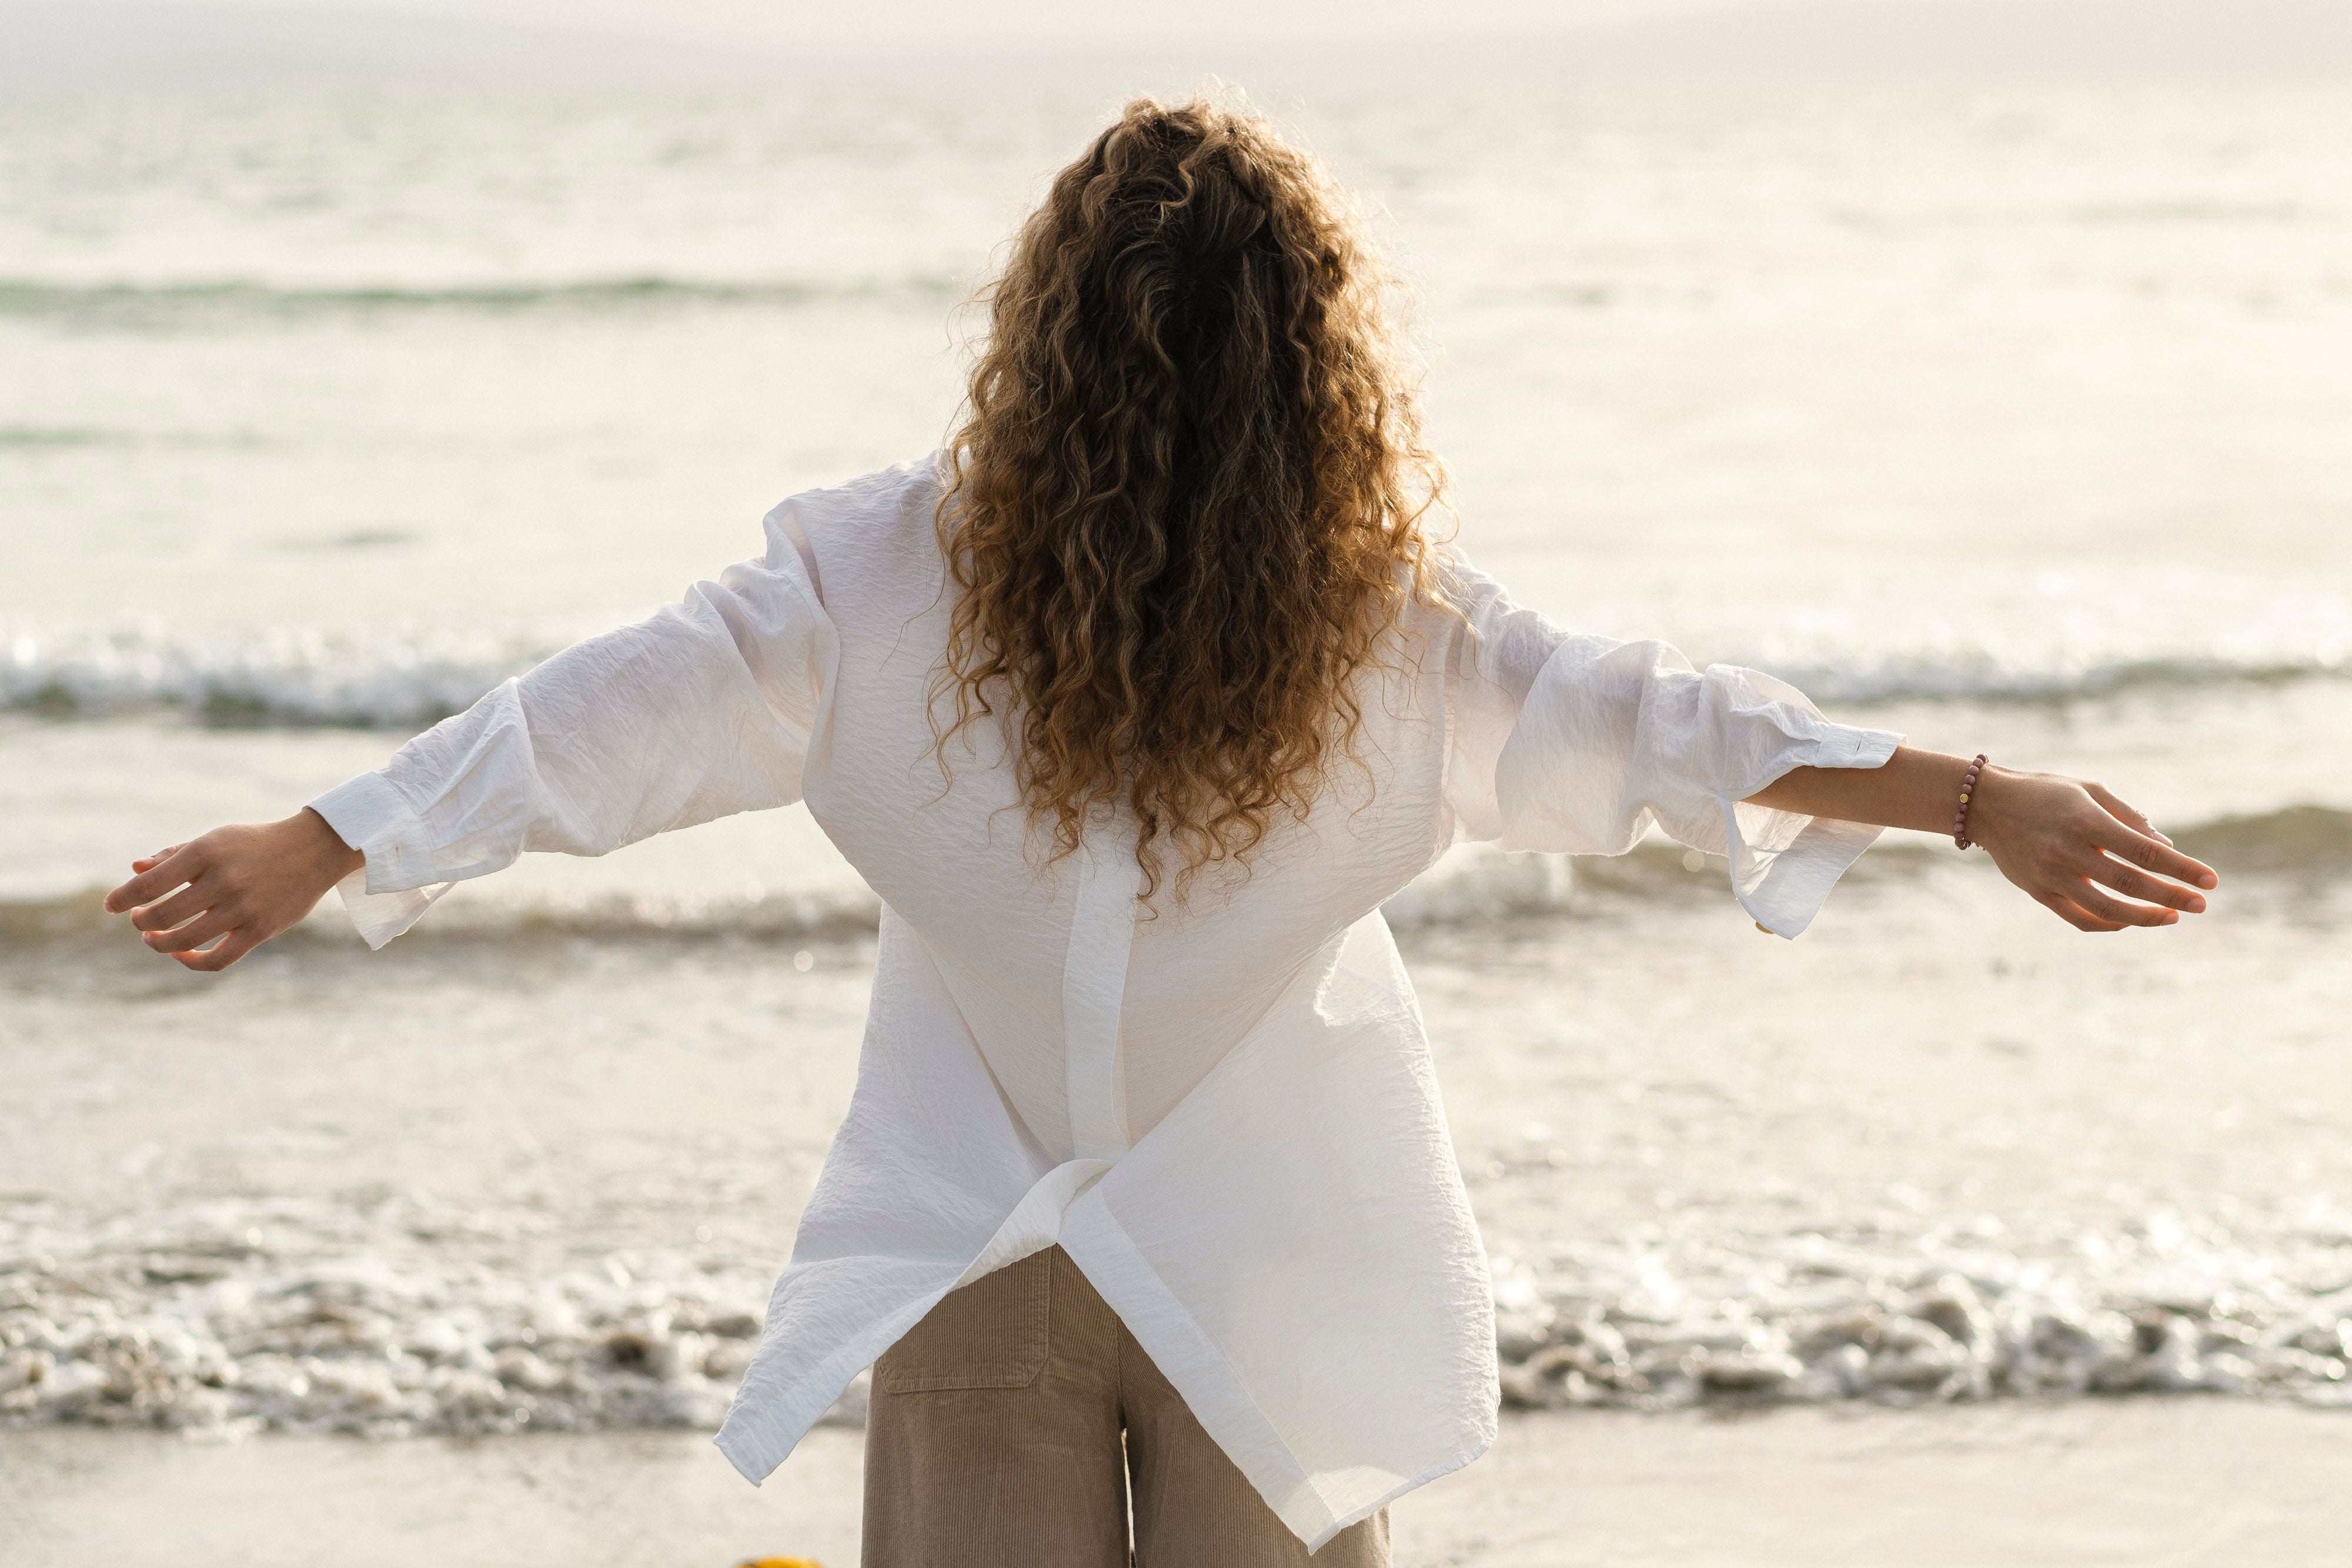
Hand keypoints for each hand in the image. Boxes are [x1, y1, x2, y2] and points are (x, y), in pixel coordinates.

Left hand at [102, 809, 364, 970]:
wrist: (315, 849)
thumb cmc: (256, 843)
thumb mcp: (215, 840)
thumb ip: (175, 855)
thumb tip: (136, 870)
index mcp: (206, 852)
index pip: (150, 884)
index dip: (123, 898)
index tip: (110, 906)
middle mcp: (223, 880)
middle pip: (162, 916)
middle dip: (141, 921)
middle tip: (140, 920)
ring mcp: (243, 908)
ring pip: (185, 941)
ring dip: (160, 942)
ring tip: (154, 936)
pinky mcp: (260, 930)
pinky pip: (217, 959)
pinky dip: (192, 961)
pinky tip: (182, 953)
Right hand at [1966, 767, 2217, 931]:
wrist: (1986, 806)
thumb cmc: (2046, 793)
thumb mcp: (2089, 791)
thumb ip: (2129, 818)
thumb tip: (2167, 847)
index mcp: (2086, 820)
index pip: (2145, 851)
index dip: (2182, 868)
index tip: (2210, 880)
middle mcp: (2068, 850)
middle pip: (2131, 883)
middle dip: (2171, 896)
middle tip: (2201, 904)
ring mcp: (2051, 875)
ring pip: (2107, 909)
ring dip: (2145, 917)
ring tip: (2171, 917)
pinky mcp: (2038, 892)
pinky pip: (2080, 918)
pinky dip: (2110, 924)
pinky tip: (2131, 920)